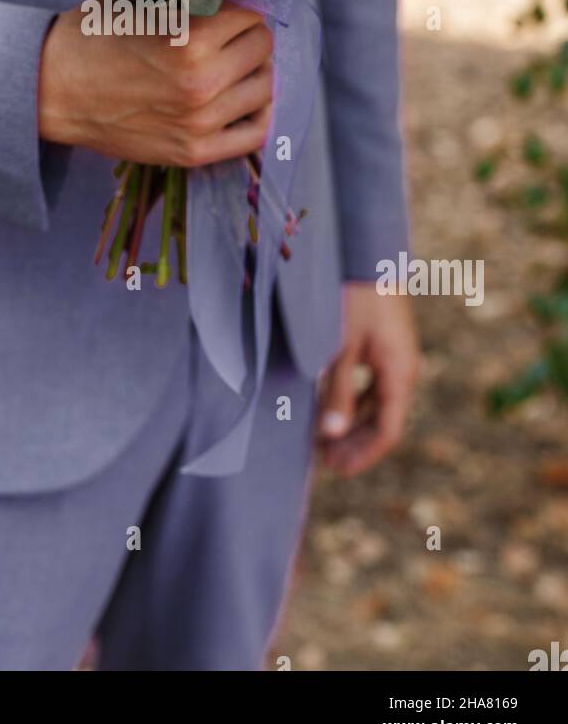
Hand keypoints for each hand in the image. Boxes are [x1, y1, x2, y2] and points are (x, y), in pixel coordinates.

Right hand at [38, 2, 272, 167]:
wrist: (50, 92)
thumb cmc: (90, 38)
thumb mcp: (137, 1)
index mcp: (190, 39)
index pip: (251, 12)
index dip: (242, 3)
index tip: (232, 4)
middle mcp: (202, 82)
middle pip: (262, 47)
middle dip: (249, 34)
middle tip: (232, 33)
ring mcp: (200, 122)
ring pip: (264, 87)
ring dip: (254, 70)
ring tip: (235, 63)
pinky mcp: (194, 152)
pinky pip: (254, 133)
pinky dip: (256, 113)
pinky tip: (242, 99)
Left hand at [318, 282, 418, 475]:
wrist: (367, 253)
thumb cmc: (353, 298)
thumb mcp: (340, 346)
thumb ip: (336, 391)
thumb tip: (330, 435)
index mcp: (399, 373)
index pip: (387, 431)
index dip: (363, 455)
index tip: (336, 470)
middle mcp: (403, 369)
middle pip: (383, 420)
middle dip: (354, 444)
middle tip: (323, 463)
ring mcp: (394, 356)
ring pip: (376, 403)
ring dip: (351, 423)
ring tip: (322, 440)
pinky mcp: (383, 344)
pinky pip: (371, 384)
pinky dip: (351, 400)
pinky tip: (328, 406)